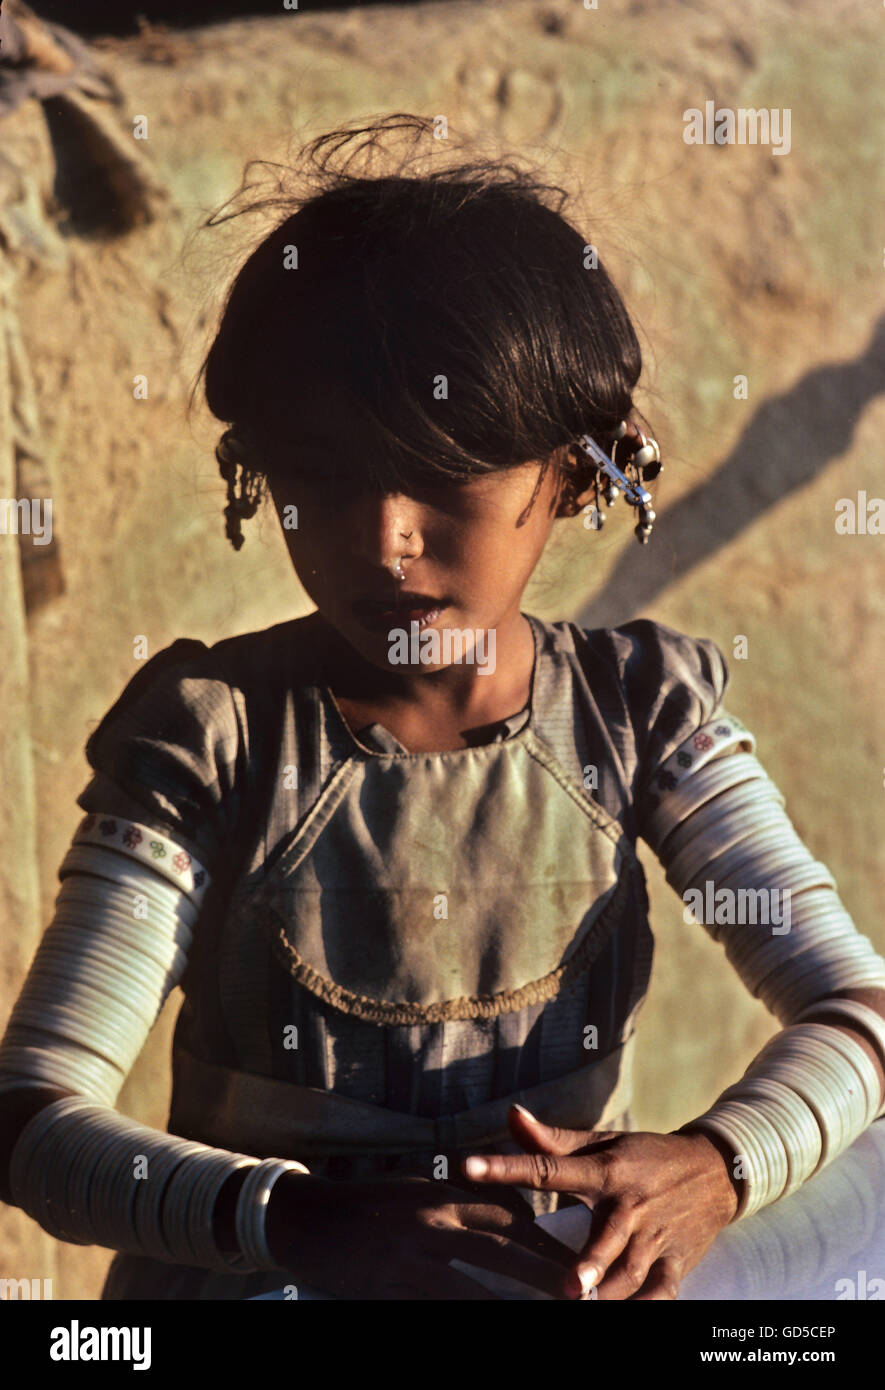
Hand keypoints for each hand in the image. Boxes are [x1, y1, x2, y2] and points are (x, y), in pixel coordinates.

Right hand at [265, 1170, 583, 1299]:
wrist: (306, 1218)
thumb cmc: (368, 1205)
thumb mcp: (417, 1191)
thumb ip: (461, 1204)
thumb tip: (513, 1217)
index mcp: (441, 1194)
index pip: (505, 1213)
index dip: (541, 1239)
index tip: (573, 1260)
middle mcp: (430, 1222)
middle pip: (499, 1248)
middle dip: (542, 1272)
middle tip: (579, 1292)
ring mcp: (407, 1257)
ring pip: (469, 1289)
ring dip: (508, 1308)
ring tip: (541, 1318)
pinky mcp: (386, 1287)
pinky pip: (431, 1310)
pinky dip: (458, 1320)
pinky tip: (481, 1325)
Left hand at [460, 1106, 739, 1299]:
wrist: (715, 1171)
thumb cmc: (644, 1156)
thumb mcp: (601, 1142)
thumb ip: (552, 1139)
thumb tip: (511, 1114)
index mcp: (605, 1170)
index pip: (549, 1167)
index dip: (508, 1166)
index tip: (468, 1167)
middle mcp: (630, 1206)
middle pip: (606, 1237)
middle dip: (590, 1262)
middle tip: (567, 1284)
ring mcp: (655, 1238)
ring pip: (632, 1273)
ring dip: (611, 1292)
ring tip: (584, 1305)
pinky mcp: (675, 1263)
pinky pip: (661, 1294)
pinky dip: (647, 1308)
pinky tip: (629, 1315)